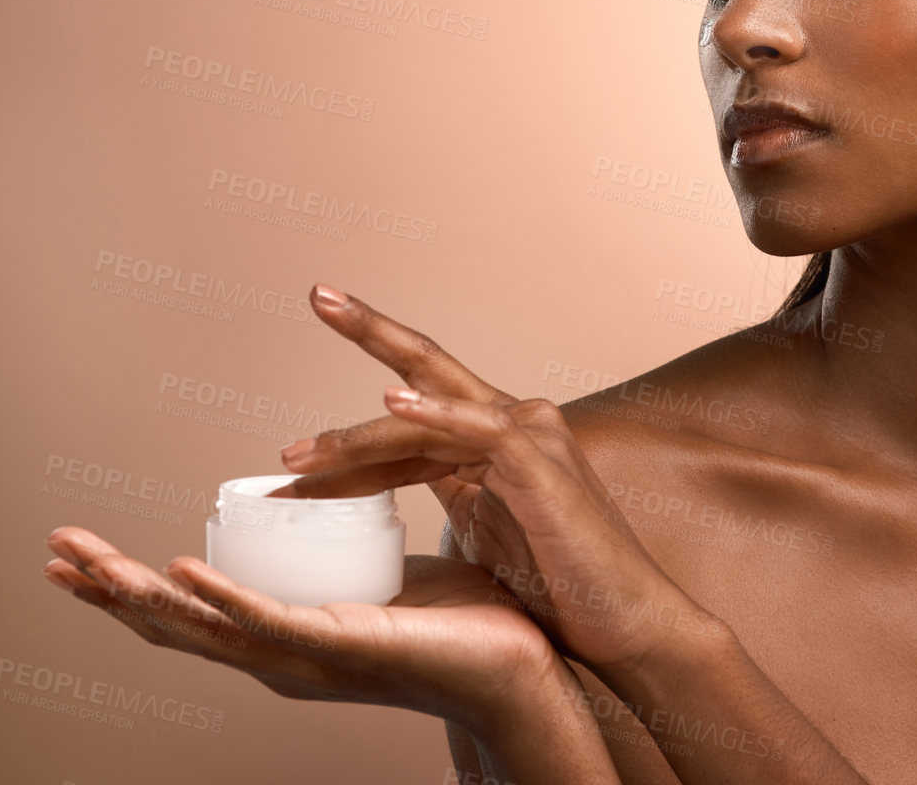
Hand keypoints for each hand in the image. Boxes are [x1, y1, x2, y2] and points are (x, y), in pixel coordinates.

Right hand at [42, 524, 571, 730]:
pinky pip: (271, 621)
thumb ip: (355, 551)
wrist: (526, 665)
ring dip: (138, 591)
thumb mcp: (387, 574)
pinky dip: (221, 598)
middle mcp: (287, 653)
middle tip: (51, 550)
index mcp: (292, 633)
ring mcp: (309, 656)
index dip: (133, 583)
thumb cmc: (466, 623)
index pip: (195, 609)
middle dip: (108, 587)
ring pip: (205, 623)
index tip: (79, 552)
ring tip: (83, 559)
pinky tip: (178, 574)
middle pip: (177, 623)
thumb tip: (339, 502)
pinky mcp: (344, 647)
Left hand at [273, 284, 723, 676]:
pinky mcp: (540, 462)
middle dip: (370, 327)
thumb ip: (452, 498)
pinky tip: (391, 405)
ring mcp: (530, 436)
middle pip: (428, 367)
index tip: (294, 439)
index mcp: (495, 439)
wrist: (622, 623)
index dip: (351, 429)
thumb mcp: (483, 532)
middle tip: (318, 294)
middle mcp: (514, 421)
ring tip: (299, 454)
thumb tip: (393, 503)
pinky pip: (477, 428)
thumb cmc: (561, 586)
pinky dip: (434, 414)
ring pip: (430, 414)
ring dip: (359, 434)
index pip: (412, 414)